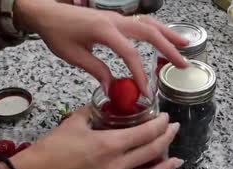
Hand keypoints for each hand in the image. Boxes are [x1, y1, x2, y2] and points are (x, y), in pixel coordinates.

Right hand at [2, 106, 181, 168]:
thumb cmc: (53, 147)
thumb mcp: (75, 121)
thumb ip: (93, 112)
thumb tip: (104, 106)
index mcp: (111, 143)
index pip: (145, 132)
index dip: (159, 124)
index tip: (165, 116)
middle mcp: (117, 164)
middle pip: (152, 151)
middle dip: (167, 138)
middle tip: (174, 129)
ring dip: (165, 168)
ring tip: (176, 160)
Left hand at [13, 0, 188, 94]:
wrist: (46, 13)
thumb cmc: (57, 33)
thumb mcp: (74, 56)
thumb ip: (96, 70)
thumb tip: (113, 89)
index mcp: (104, 31)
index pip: (130, 54)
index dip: (140, 74)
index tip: (147, 92)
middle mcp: (115, 21)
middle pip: (149, 32)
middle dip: (169, 49)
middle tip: (183, 65)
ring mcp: (117, 17)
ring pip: (149, 23)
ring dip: (168, 34)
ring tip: (186, 45)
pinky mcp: (116, 18)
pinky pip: (142, 21)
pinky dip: (157, 29)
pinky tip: (165, 38)